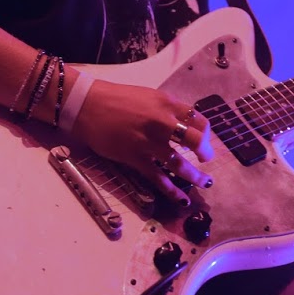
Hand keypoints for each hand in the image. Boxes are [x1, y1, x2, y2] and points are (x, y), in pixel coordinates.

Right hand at [71, 79, 214, 203]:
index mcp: (166, 104)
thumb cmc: (116, 99)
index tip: (203, 140)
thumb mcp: (148, 96)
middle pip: (195, 140)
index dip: (205, 133)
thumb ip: (167, 109)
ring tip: (204, 182)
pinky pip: (158, 178)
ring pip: (180, 164)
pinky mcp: (135, 158)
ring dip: (195, 176)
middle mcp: (162, 122)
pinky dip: (172, 190)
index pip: (198, 120)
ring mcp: (148, 142)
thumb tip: (182, 124)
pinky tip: (182, 199)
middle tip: (206, 160)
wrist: (87, 105)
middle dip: (205, 153)